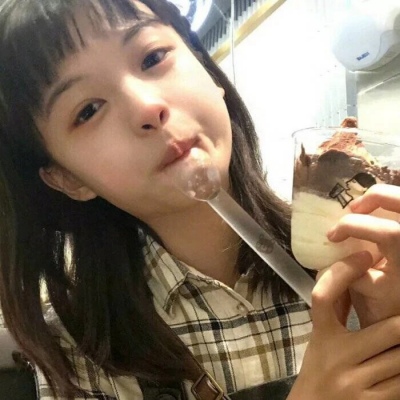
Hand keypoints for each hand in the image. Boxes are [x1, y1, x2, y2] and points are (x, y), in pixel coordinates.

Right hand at [288, 252, 399, 399]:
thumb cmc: (318, 367)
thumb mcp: (322, 339)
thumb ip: (337, 311)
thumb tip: (353, 277)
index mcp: (322, 335)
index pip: (324, 296)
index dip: (343, 272)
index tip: (364, 256)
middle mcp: (336, 356)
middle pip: (388, 329)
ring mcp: (354, 382)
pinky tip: (397, 366)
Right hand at [326, 184, 399, 326]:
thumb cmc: (388, 307)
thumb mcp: (366, 291)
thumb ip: (351, 268)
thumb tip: (337, 247)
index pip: (386, 231)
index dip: (352, 227)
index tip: (332, 236)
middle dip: (372, 198)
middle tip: (352, 209)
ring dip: (381, 198)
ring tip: (362, 210)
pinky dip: (389, 205)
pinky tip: (376, 215)